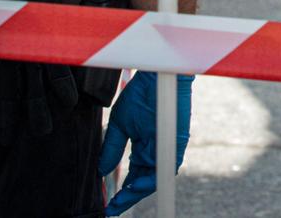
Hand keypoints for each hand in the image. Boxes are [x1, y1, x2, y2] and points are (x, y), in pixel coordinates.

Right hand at [99, 72, 192, 214]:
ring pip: (156, 177)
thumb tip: (102, 171)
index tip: (109, 204)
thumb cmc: (140, 95)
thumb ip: (111, 148)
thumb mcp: (119, 124)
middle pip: (145, 180)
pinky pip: (169, 165)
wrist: (155, 75)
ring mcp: (168, 146)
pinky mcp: (178, 140)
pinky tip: (139, 184)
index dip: (123, 191)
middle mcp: (156, 149)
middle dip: (130, 196)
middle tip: (114, 207)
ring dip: (140, 190)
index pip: (134, 175)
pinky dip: (154, 177)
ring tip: (124, 198)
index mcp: (143, 146)